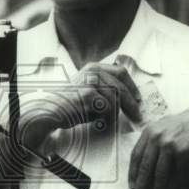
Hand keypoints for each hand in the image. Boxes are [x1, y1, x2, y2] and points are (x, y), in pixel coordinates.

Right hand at [19, 62, 142, 148]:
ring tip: (105, 120)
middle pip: (121, 87)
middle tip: (137, 116)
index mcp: (94, 67)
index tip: (138, 99)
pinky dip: (104, 118)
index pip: (121, 72)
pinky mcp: (87, 94)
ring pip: (115, 100)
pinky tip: (95, 120)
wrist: (50, 112)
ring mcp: (89, 82)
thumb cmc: (70, 104)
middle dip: (132, 104)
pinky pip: (107, 108)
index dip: (132, 87)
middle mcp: (92, 71)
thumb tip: (130, 99)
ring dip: (115, 114)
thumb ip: (106, 89)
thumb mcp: (89, 91)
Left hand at [128, 101, 188, 188]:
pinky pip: (180, 175)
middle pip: (146, 167)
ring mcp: (171, 145)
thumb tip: (144, 169)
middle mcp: (157, 137)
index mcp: (149, 132)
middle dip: (141, 188)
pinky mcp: (185, 152)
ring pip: (161, 175)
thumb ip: (153, 143)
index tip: (131, 187)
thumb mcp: (164, 129)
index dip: (133, 174)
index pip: (136, 156)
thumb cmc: (187, 127)